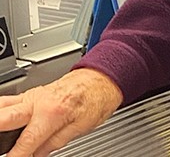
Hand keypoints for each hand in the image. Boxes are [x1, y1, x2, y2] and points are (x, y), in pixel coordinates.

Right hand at [0, 69, 122, 156]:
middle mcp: (37, 102)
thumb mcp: (80, 127)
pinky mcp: (29, 94)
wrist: (101, 78)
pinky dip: (1, 112)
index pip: (26, 142)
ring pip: (1, 106)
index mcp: (52, 113)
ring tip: (0, 134)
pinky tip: (2, 120)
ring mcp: (30, 96)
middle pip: (3, 118)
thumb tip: (36, 155)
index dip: (17, 156)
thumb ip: (54, 143)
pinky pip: (7, 102)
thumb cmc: (97, 99)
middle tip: (1, 146)